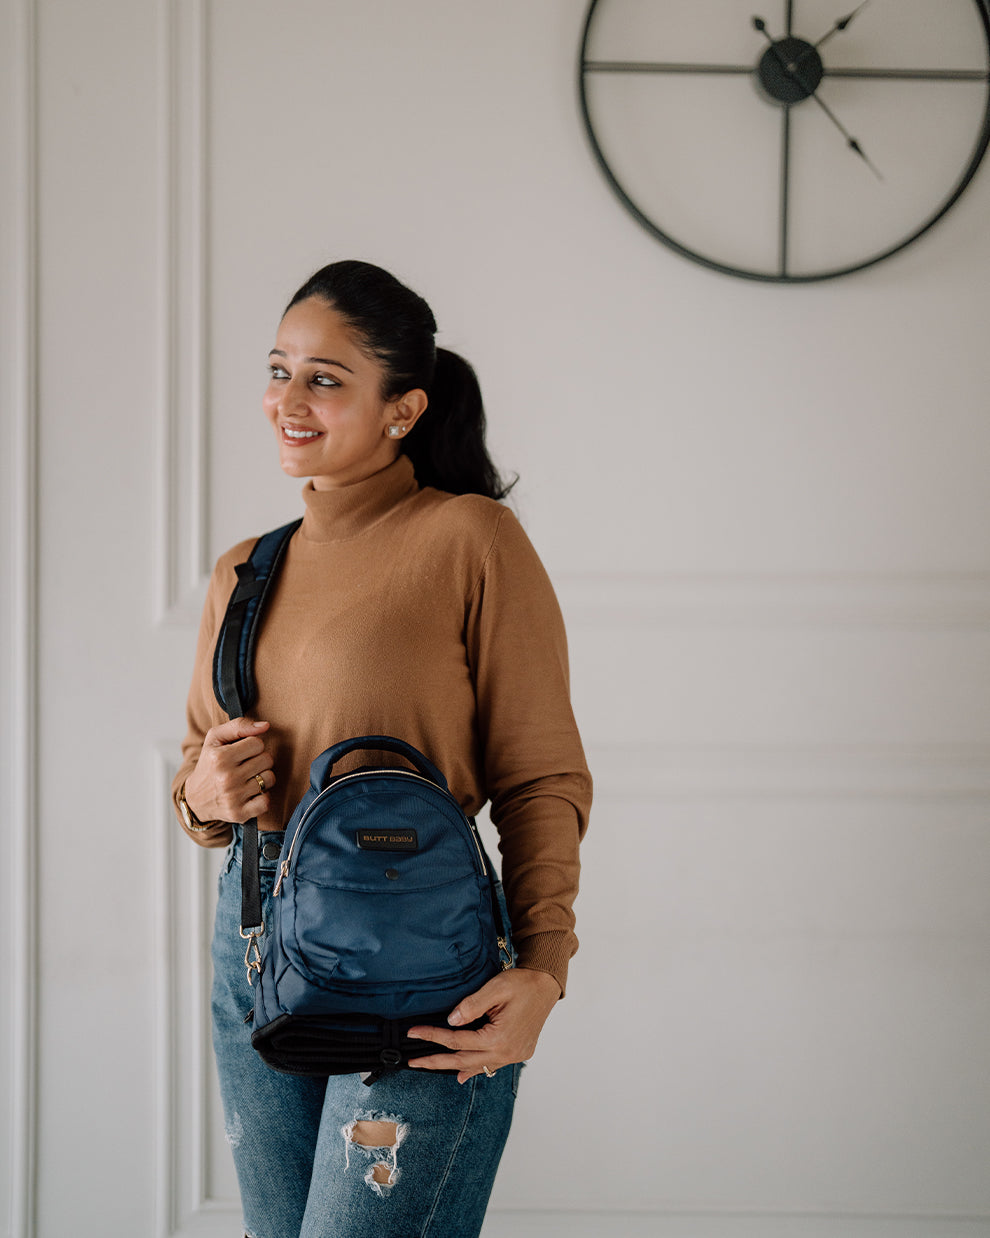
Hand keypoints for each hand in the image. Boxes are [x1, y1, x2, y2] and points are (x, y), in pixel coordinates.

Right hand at [183, 717, 273, 823]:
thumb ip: (238, 726)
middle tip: (246, 765)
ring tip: (249, 778)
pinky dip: (262, 797)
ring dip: (263, 778)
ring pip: (270, 779)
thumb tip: (265, 726)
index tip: (243, 752)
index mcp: (220, 757)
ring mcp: (233, 797)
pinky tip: (251, 793)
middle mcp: (226, 778)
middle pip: (267, 760)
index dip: (253, 746)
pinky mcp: (239, 813)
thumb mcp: (215, 739)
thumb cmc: (209, 764)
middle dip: (259, 760)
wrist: (195, 799)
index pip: (257, 743)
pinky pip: (266, 801)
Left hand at [407, 968, 560, 1083]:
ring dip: (453, 1066)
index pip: (457, 1040)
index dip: (432, 1036)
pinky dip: (475, 1069)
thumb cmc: (522, 983)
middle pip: (463, 1061)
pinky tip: (463, 1074)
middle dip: (436, 1061)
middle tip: (413, 1061)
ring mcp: (514, 1056)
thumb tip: (451, 1021)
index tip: (413, 1032)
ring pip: (477, 1066)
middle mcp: (507, 1053)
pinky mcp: (519, 1053)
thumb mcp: (495, 988)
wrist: (547, 985)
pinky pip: (492, 1065)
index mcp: (499, 1038)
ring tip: (431, 1066)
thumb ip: (472, 1005)